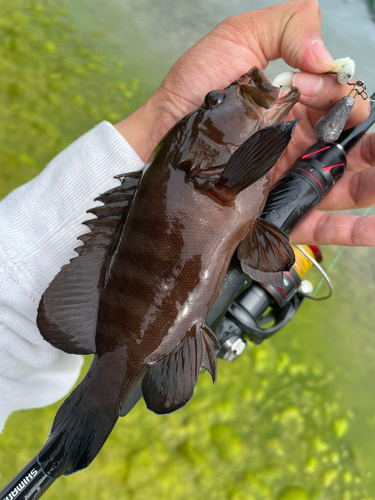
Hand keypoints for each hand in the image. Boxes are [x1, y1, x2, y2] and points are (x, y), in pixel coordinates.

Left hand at [115, 0, 374, 246]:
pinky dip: (351, 228)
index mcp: (295, 106)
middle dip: (370, 149)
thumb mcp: (238, 39)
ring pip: (344, 186)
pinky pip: (318, 222)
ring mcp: (287, 178)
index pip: (341, 105)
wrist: (158, 136)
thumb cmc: (192, 91)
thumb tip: (327, 58)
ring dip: (371, 186)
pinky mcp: (275, 211)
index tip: (316, 94)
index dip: (342, 99)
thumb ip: (288, 28)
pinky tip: (373, 228)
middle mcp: (296, 144)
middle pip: (350, 148)